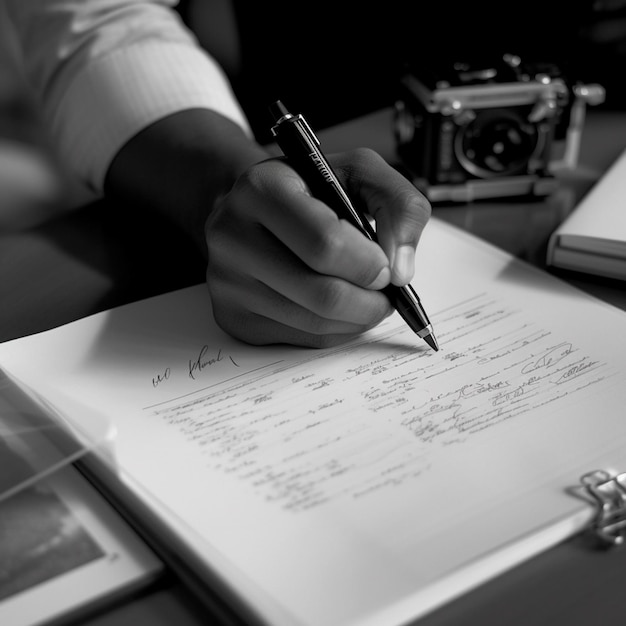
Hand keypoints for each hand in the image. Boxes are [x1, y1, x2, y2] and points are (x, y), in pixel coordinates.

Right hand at [205, 147, 430, 346]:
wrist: (252, 209)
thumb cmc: (309, 190)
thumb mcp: (359, 172)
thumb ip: (399, 206)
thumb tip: (400, 270)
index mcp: (260, 189)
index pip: (325, 244)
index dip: (368, 264)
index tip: (386, 267)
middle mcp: (232, 236)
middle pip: (321, 294)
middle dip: (370, 301)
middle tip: (384, 292)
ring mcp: (227, 282)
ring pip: (313, 323)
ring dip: (357, 319)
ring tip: (368, 299)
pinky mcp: (232, 316)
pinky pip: (301, 339)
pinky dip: (335, 330)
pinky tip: (339, 309)